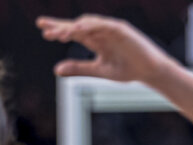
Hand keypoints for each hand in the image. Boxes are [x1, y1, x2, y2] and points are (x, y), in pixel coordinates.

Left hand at [37, 15, 174, 83]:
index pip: (73, 33)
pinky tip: (80, 30)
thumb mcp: (98, 70)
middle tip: (44, 27)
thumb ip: (79, 68)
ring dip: (74, 27)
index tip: (42, 30)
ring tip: (60, 34)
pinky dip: (93, 26)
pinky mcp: (122, 30)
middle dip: (61, 25)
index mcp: (95, 41)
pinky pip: (105, 25)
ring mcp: (111, 29)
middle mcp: (101, 32)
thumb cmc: (127, 69)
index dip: (58, 30)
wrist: (149, 72)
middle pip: (77, 25)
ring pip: (89, 24)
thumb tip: (56, 69)